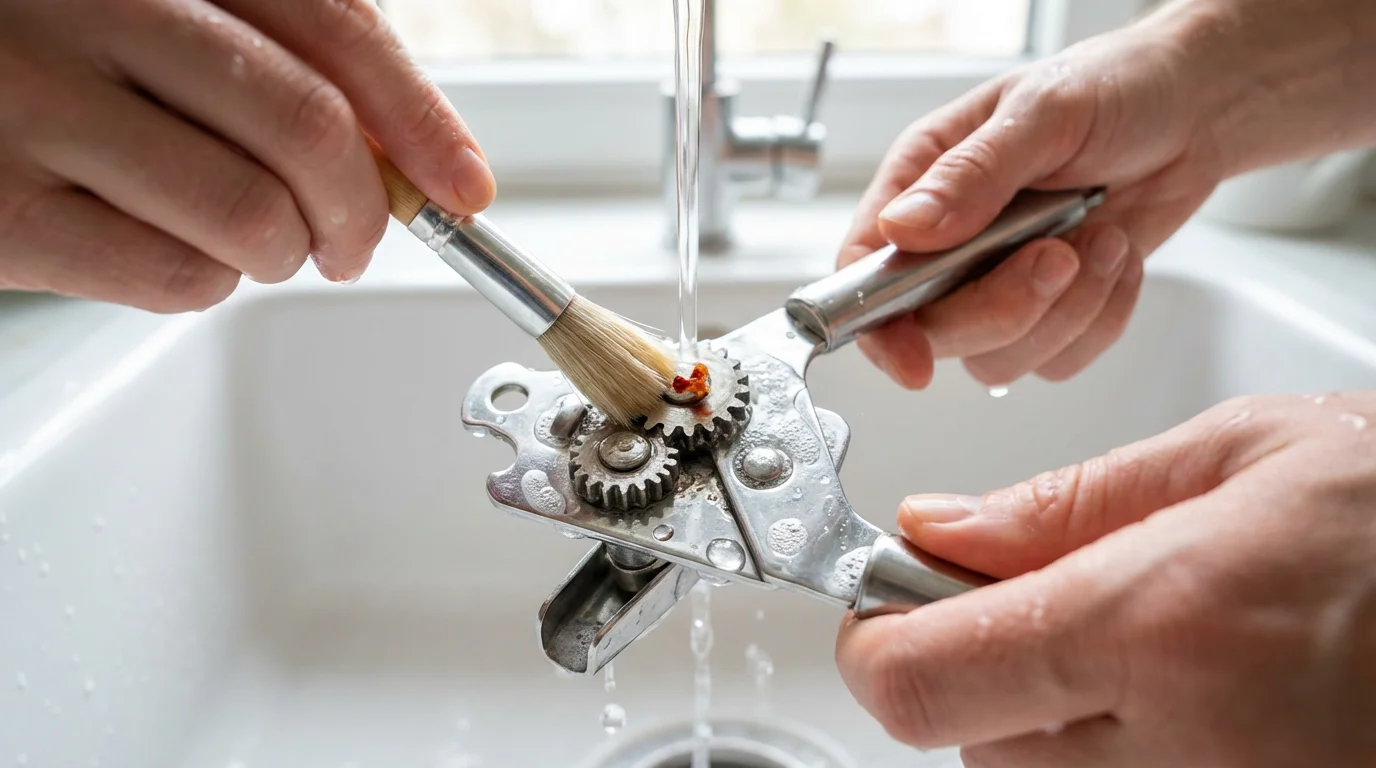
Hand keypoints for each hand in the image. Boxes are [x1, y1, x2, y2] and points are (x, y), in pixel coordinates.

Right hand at [0, 0, 494, 311]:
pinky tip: (180, 249)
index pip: (334, 28)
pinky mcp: (1, 212)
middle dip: (363, 210)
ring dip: (283, 251)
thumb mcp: (172, 15)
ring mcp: (31, 106)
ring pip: (251, 215)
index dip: (421, 120)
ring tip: (252, 237)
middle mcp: (89, 9)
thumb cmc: (62, 56)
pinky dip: (209, 283)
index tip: (463, 188)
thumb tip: (423, 162)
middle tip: (353, 242)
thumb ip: (287, 59)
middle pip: (308, 128)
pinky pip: (174, 278)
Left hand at [837, 392, 1375, 766]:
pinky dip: (1113, 749)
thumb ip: (1071, 502)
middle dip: (974, 659)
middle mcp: (1178, 752)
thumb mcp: (1248, 458)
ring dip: (1046, 709)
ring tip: (1156, 640)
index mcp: (1160, 628)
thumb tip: (940, 531)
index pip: (914, 679)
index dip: (877, 636)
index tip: (885, 597)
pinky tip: (1190, 692)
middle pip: (962, 734)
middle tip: (1047, 596)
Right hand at [838, 10, 1226, 388]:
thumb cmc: (1113, 87)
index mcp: (920, 183)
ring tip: (1102, 239)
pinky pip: (1057, 360)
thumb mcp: (1042, 112)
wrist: (1192, 109)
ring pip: (999, 356)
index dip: (879, 324)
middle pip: (934, 329)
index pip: (863, 272)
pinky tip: (1116, 257)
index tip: (915, 359)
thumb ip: (972, 174)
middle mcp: (947, 243)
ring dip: (1066, 311)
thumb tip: (903, 229)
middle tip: (1058, 256)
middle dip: (1004, 308)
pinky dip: (1101, 319)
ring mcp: (996, 282)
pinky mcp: (1050, 310)